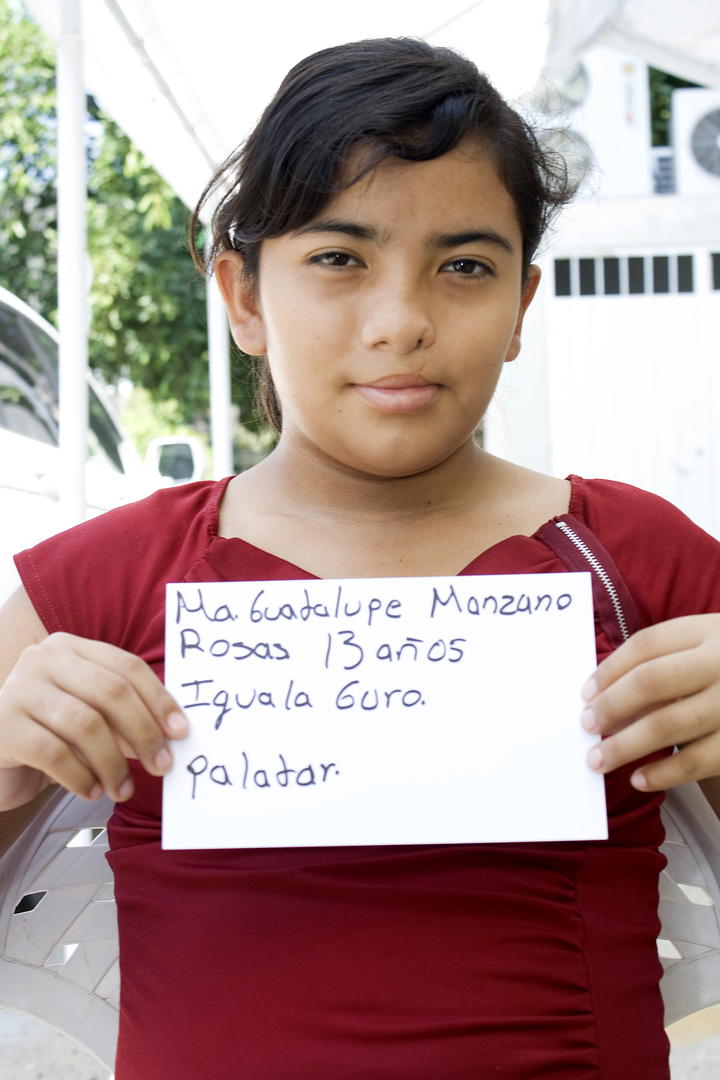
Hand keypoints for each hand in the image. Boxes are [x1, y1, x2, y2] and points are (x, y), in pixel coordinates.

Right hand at [0, 632, 187, 806]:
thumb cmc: (50, 733)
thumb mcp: (89, 715)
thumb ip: (124, 716)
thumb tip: (170, 735)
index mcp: (70, 648)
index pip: (126, 666)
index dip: (158, 699)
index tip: (180, 732)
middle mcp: (42, 660)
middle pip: (110, 691)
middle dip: (143, 732)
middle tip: (162, 765)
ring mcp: (19, 690)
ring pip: (84, 724)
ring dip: (114, 763)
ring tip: (124, 790)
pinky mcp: (2, 727)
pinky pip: (54, 753)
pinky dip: (81, 777)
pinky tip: (92, 791)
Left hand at [580, 614, 719, 791]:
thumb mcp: (711, 643)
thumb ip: (668, 659)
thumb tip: (604, 692)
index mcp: (710, 630)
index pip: (647, 645)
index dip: (610, 669)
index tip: (584, 694)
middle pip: (651, 682)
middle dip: (611, 706)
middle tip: (586, 726)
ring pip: (669, 724)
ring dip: (626, 745)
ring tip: (599, 759)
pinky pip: (700, 760)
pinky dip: (665, 773)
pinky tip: (640, 778)